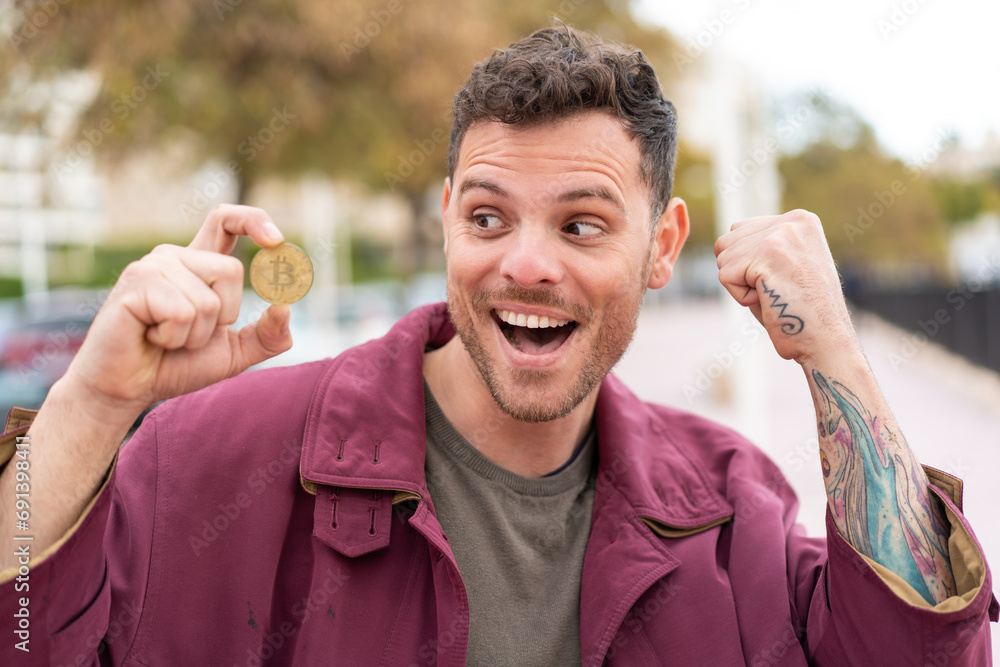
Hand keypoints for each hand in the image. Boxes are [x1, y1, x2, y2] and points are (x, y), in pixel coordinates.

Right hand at [61, 204, 293, 418]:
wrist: (127, 389)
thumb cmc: (175, 365)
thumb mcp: (234, 353)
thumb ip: (268, 335)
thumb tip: (286, 307)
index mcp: (199, 264)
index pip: (226, 222)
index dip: (253, 221)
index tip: (276, 240)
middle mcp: (175, 257)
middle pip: (230, 271)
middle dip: (223, 316)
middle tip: (188, 333)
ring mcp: (152, 266)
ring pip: (207, 300)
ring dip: (195, 334)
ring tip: (165, 337)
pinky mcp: (136, 283)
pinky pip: (182, 312)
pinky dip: (174, 337)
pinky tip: (150, 336)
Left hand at [714, 209, 859, 365]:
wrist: (826, 340)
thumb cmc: (801, 312)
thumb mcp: (783, 267)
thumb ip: (759, 247)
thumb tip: (721, 243)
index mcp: (799, 219)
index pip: (738, 231)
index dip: (746, 266)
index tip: (781, 281)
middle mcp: (792, 220)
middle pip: (725, 243)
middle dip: (741, 274)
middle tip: (777, 290)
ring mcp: (781, 234)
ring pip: (723, 259)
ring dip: (741, 285)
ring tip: (775, 294)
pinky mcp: (768, 253)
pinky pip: (726, 276)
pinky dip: (741, 296)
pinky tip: (771, 300)